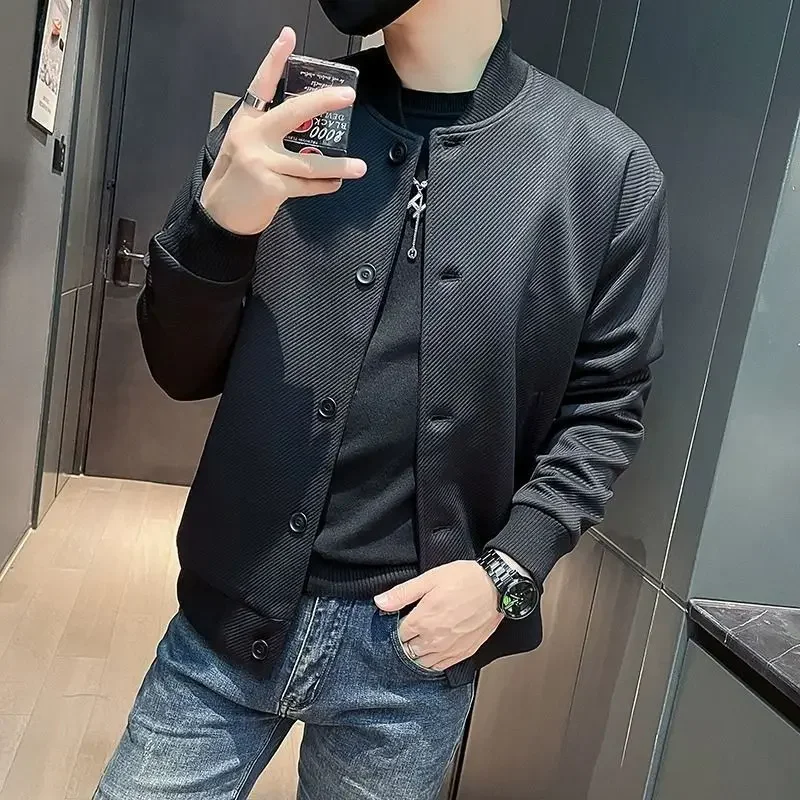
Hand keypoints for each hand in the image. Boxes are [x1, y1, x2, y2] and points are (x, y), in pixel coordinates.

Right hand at [200, 26, 367, 234]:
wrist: (220, 214)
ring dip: (338, 166)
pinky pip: (306, 186)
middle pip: (294, 113)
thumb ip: (270, 135)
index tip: (288, 36)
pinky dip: (324, 186)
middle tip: (348, 95)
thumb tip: (309, 133)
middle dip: (324, 102)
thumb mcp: (245, 147)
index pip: (261, 85)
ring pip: (310, 162)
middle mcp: (253, 137)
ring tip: (359, 167)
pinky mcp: (271, 185)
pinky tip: (336, 184)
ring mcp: (262, 161)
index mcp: (246, 122)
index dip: (274, 59)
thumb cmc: (236, 180)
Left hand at [374, 561, 503, 671]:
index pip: (398, 635)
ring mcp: (450, 649)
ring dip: (418, 654)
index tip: (400, 620)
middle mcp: (434, 640)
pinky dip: (434, 661)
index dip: (397, 627)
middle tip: (410, 630)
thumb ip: (402, 593)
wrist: (496, 587)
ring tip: (420, 641)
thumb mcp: (429, 579)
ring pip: (424, 662)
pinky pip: (442, 666)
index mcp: (422, 621)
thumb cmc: (464, 579)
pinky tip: (434, 651)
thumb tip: (379, 602)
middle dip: (406, 642)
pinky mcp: (465, 652)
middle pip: (409, 651)